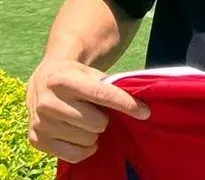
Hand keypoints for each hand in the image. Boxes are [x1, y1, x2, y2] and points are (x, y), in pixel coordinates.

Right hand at [27, 60, 149, 163]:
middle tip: (98, 111)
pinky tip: (82, 135)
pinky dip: (85, 148)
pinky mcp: (37, 140)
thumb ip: (110, 86)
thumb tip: (140, 106)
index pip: (101, 94)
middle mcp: (48, 102)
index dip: (125, 104)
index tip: (145, 111)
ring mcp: (41, 123)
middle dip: (104, 118)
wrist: (42, 81)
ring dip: (94, 132)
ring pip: (88, 139)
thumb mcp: (90, 73)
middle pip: (96, 122)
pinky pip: (74, 155)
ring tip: (86, 120)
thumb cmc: (75, 76)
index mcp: (64, 79)